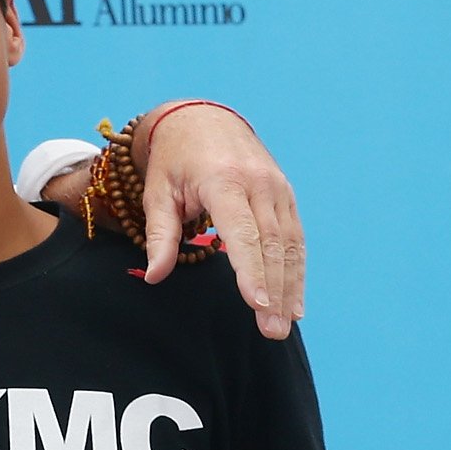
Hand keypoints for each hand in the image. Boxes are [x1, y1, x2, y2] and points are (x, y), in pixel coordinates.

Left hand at [134, 102, 304, 340]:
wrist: (202, 118)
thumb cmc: (173, 160)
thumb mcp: (157, 192)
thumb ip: (160, 235)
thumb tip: (154, 276)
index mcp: (225, 180)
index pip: (243, 233)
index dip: (251, 271)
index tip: (256, 304)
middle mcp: (259, 183)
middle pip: (271, 244)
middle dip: (274, 291)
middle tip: (271, 331)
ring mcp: (277, 187)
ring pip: (290, 244)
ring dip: (290, 286)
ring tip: (285, 324)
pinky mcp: (285, 194)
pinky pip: (295, 236)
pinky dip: (296, 270)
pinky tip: (294, 301)